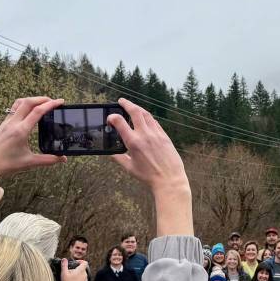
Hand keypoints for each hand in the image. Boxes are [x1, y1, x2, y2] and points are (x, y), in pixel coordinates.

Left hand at [0, 97, 64, 230]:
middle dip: (43, 98)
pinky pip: (14, 108)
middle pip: (28, 102)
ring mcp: (7, 122)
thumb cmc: (6, 164)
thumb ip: (48, 160)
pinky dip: (25, 105)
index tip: (60, 102)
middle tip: (54, 101)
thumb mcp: (30, 163)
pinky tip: (30, 112)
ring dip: (32, 100)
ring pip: (20, 102)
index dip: (50, 104)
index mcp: (21, 131)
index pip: (37, 111)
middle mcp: (13, 123)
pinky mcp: (3, 124)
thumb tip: (63, 158)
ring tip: (42, 103)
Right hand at [60, 259, 87, 280]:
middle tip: (69, 270)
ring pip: (82, 274)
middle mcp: (85, 274)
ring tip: (70, 277)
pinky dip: (78, 278)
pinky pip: (82, 279)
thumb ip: (64, 265)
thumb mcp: (64, 274)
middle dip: (76, 268)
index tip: (74, 263)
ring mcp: (85, 280)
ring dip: (77, 273)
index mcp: (81, 270)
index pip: (84, 262)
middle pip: (82, 268)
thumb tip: (64, 259)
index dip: (80, 261)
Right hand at [105, 99, 191, 235]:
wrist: (169, 179)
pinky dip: (147, 118)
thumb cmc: (148, 176)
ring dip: (138, 108)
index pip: (119, 122)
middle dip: (126, 104)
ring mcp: (156, 134)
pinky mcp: (164, 136)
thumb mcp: (129, 168)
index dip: (112, 117)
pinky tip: (145, 119)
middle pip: (135, 111)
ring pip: (146, 114)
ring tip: (132, 107)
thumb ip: (119, 158)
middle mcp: (145, 135)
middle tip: (121, 101)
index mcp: (133, 142)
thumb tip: (110, 152)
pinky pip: (155, 122)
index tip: (110, 118)